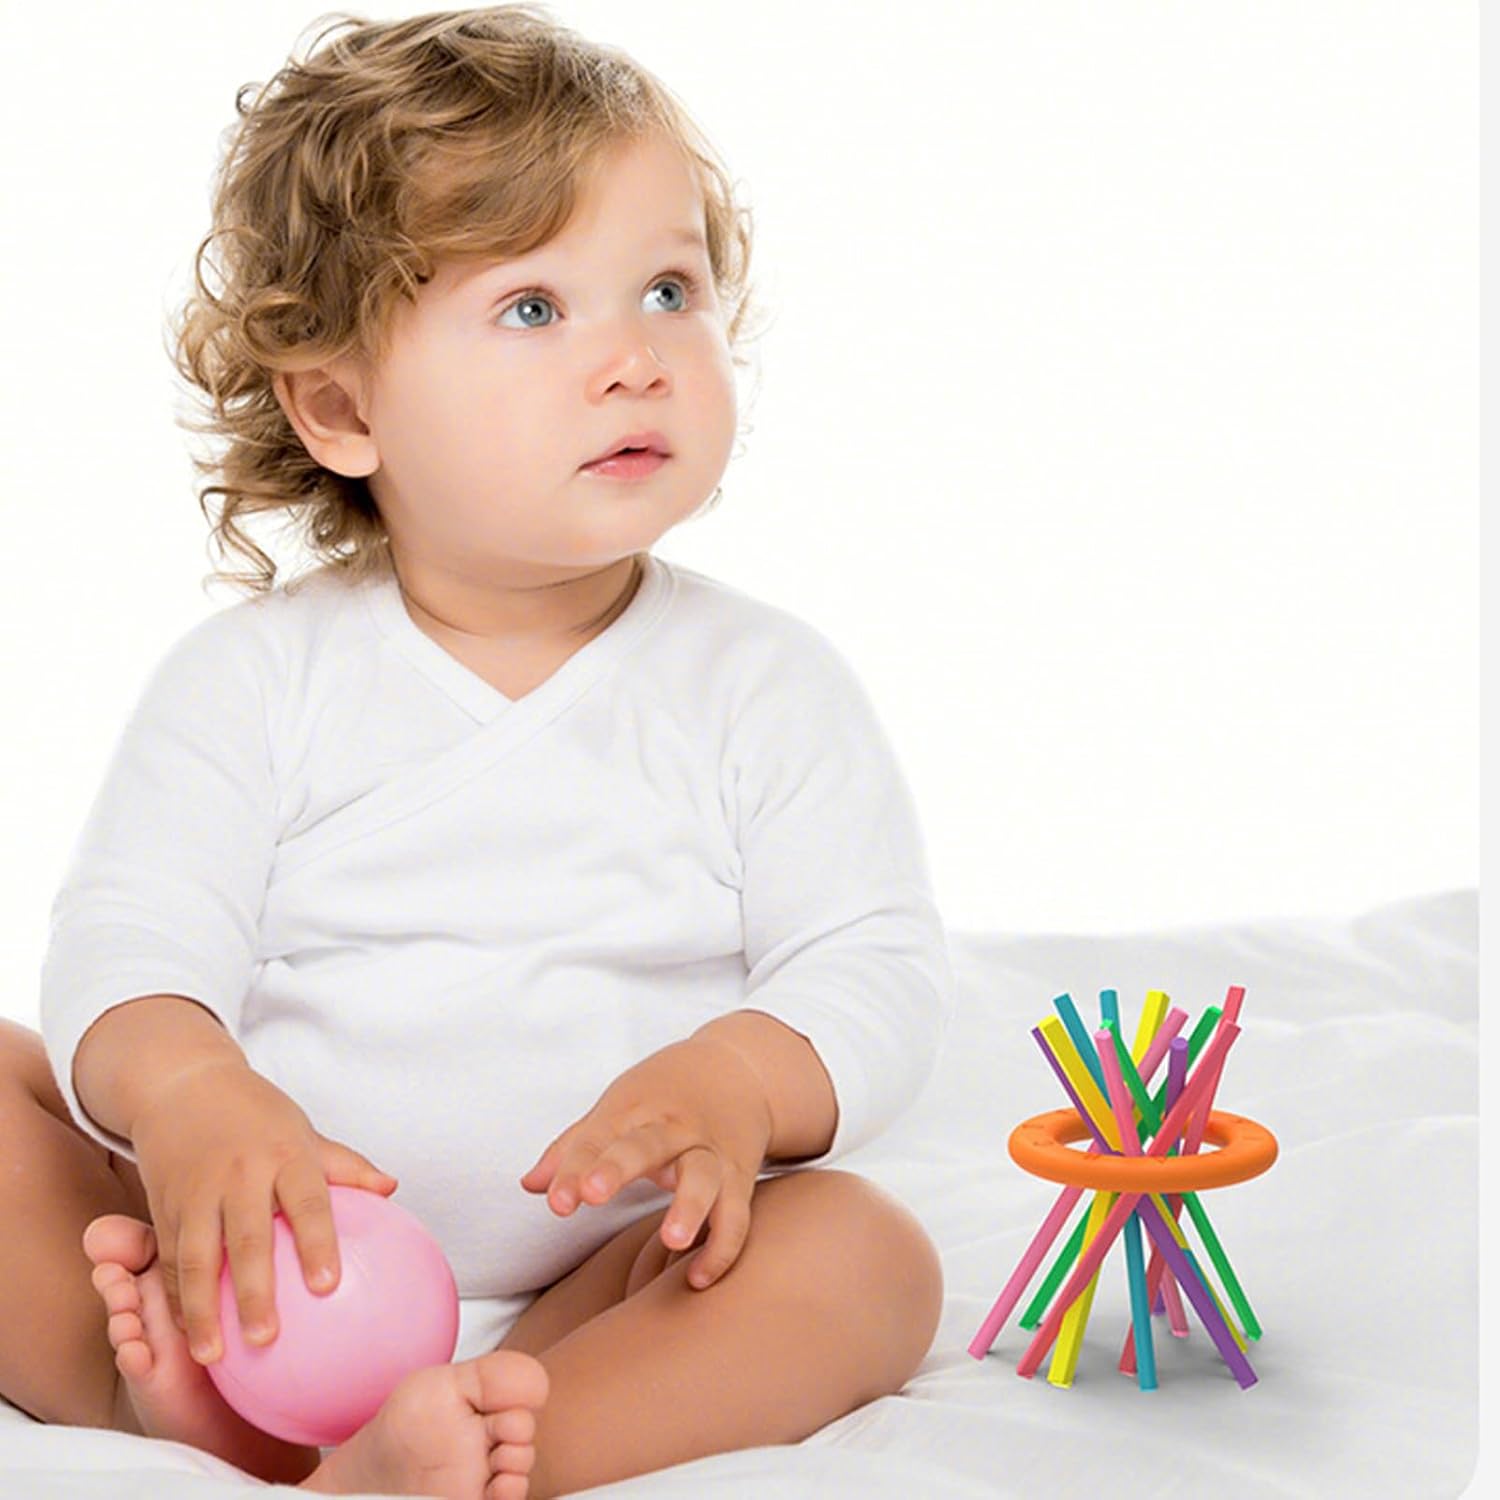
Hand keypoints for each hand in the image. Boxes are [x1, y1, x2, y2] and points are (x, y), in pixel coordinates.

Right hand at [130, 1060, 398, 1363]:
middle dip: (255, 1291)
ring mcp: (197, 1192)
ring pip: (196, 1257)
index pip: (308, 1201)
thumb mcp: (304, 1130)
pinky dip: (175, 1298)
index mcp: (284, 1153)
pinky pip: (169, 1259)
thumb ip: (344, 1165)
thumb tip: (392, 1189)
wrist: (183, 1085)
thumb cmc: (256, 1114)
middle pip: (247, 1239)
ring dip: (202, 1310)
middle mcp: (239, 1174)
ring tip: (213, 1356)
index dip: (318, 1243)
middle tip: (267, 1338)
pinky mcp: (162, 1206)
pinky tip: (187, 1334)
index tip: (328, 1286)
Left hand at [519, 1036, 773, 1288]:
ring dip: (689, 1205)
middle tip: (593, 1193)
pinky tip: (699, 1278)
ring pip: (702, 1175)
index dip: (573, 1169)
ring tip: (673, 1239)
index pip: (597, 1137)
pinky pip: (735, 1213)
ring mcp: (710, 1149)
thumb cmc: (664, 1094)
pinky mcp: (738, 1175)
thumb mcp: (618, 1108)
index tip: (556, 1202)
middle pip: (646, 1144)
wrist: (740, 1068)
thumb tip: (529, 1185)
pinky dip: (723, 1246)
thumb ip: (574, 1147)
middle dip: (618, 1167)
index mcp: (635, 1108)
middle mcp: (674, 1126)